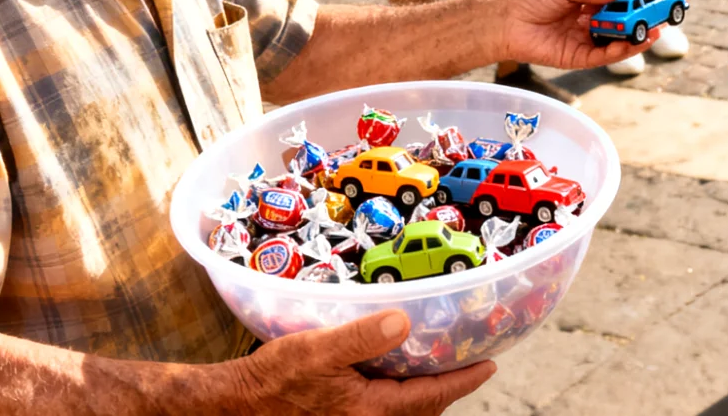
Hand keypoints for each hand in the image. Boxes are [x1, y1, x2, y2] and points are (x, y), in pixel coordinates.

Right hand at [229, 310, 493, 415]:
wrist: (239, 404)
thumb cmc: (275, 379)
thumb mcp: (318, 350)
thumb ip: (361, 337)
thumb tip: (403, 321)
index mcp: (372, 410)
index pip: (432, 395)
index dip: (464, 380)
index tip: (489, 365)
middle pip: (423, 409)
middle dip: (447, 390)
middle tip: (468, 365)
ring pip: (405, 414)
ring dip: (424, 395)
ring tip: (437, 371)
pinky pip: (385, 414)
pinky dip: (401, 399)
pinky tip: (393, 380)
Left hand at [493, 0, 653, 69]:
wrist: (505, 18)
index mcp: (585, 0)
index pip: (616, 1)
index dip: (635, 1)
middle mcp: (587, 21)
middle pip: (620, 23)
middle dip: (641, 21)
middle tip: (662, 17)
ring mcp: (583, 40)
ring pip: (616, 42)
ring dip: (636, 38)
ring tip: (654, 32)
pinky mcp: (576, 57)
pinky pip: (602, 56)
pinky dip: (619, 51)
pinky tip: (631, 44)